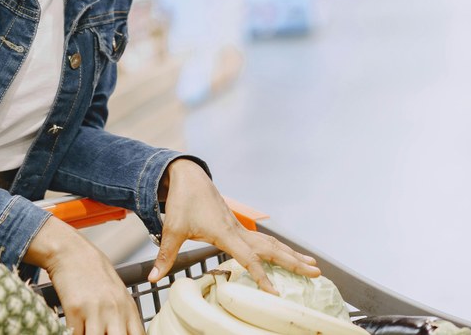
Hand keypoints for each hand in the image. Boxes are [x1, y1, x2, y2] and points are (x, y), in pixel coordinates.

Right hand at [25, 217, 143, 334]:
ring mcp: (95, 310)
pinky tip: (75, 329)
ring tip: (88, 331)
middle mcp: (115, 310)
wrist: (73, 253)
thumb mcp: (117, 295)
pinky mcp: (74, 309)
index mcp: (128, 308)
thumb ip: (124, 318)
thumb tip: (126, 334)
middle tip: (103, 334)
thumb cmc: (95, 274)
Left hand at [148, 159, 320, 293]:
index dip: (261, 276)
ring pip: (272, 244)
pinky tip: (288, 256)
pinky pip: (264, 241)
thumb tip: (153, 278)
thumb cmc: (181, 202)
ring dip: (292, 255)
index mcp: (225, 233)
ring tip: (313, 265)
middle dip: (294, 262)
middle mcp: (238, 230)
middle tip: (317, 273)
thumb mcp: (171, 229)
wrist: (188, 176)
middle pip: (272, 249)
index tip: (274, 293)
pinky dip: (279, 249)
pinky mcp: (238, 226)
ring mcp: (240, 227)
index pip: (249, 258)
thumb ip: (165, 255)